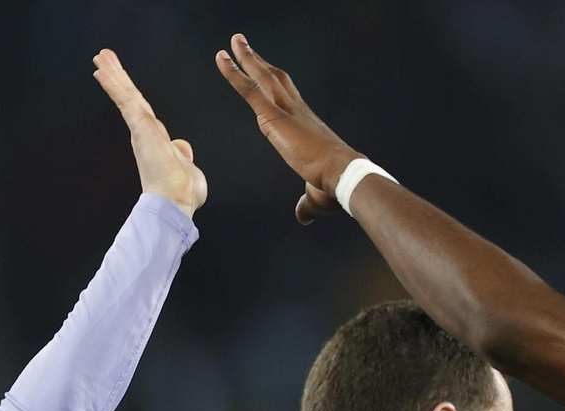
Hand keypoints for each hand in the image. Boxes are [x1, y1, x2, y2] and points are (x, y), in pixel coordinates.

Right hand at [93, 49, 207, 218]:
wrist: (176, 204)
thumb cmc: (182, 193)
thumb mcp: (187, 168)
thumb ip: (182, 154)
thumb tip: (182, 147)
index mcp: (156, 139)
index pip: (142, 109)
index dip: (132, 94)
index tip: (122, 82)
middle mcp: (146, 132)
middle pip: (131, 97)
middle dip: (118, 77)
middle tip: (104, 58)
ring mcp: (141, 130)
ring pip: (126, 95)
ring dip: (113, 75)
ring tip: (101, 56)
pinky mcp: (139, 128)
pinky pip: (125, 101)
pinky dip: (114, 85)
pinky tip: (102, 71)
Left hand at [216, 33, 363, 223]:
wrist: (342, 174)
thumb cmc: (334, 185)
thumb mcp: (315, 196)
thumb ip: (305, 202)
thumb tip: (302, 215)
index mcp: (305, 125)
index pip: (287, 98)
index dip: (275, 85)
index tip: (266, 74)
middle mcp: (296, 110)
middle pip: (275, 78)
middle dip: (259, 61)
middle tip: (244, 45)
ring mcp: (285, 110)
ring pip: (262, 76)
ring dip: (246, 58)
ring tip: (234, 41)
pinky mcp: (274, 117)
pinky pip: (249, 90)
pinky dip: (234, 73)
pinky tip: (222, 59)